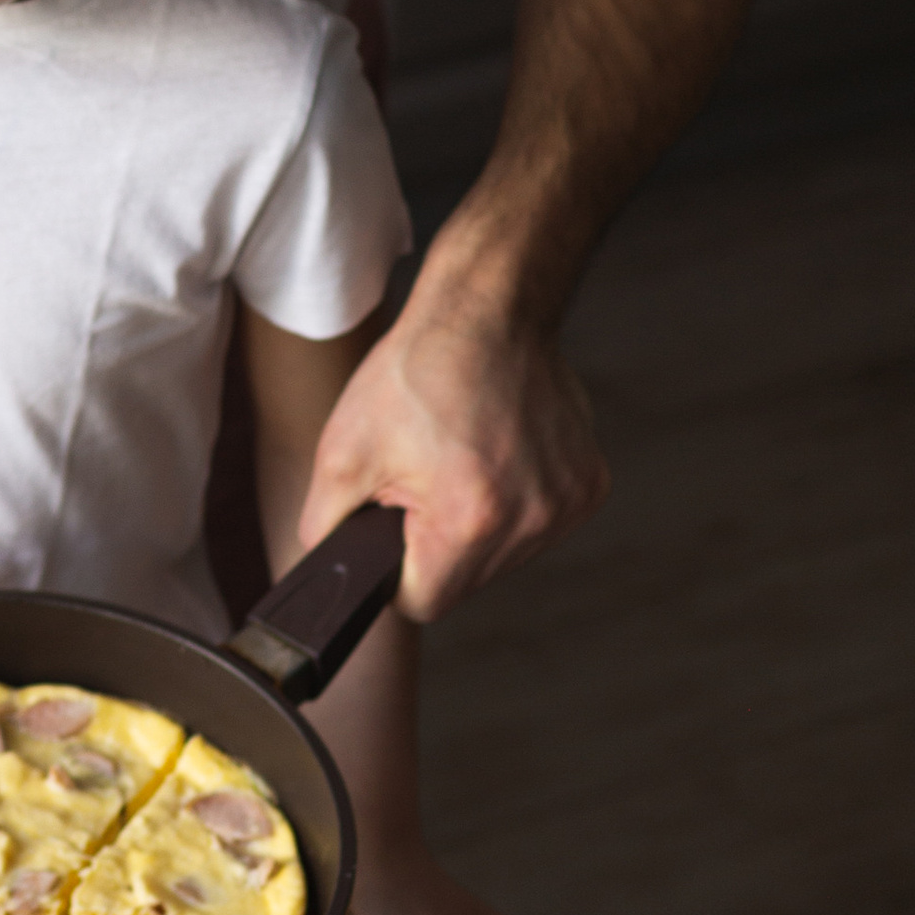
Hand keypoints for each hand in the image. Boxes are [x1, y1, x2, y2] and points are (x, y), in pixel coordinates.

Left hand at [296, 270, 606, 621]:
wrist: (487, 311)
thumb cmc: (416, 372)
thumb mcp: (341, 453)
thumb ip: (326, 530)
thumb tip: (325, 573)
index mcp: (469, 520)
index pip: (422, 603)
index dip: (395, 572)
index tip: (392, 531)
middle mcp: (530, 521)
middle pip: (465, 582)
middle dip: (435, 546)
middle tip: (422, 483)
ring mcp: (567, 505)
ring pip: (503, 558)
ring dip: (476, 528)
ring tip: (459, 464)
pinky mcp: (589, 487)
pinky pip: (537, 526)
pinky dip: (513, 504)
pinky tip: (496, 457)